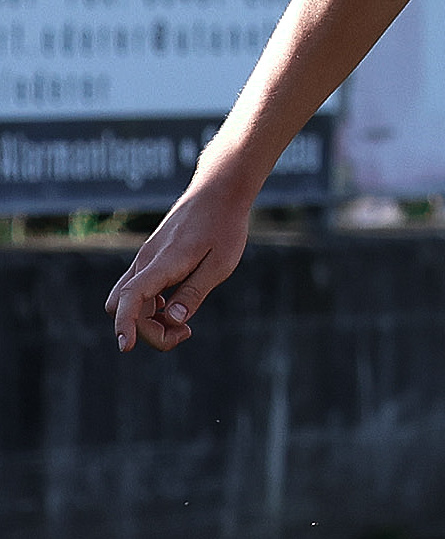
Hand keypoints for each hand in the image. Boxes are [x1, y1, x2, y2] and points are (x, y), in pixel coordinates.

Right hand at [105, 181, 252, 351]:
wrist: (218, 192)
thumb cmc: (224, 227)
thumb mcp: (220, 264)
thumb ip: (195, 293)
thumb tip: (175, 321)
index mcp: (163, 263)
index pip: (132, 298)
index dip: (126, 325)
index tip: (127, 347)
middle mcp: (146, 261)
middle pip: (127, 306)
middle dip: (148, 329)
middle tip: (187, 331)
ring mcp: (145, 259)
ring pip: (129, 299)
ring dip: (148, 318)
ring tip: (183, 319)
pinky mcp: (150, 258)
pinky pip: (138, 289)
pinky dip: (150, 305)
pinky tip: (175, 303)